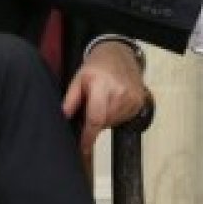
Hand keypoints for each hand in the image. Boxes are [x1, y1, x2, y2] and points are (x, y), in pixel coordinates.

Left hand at [63, 39, 148, 163]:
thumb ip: (70, 100)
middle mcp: (120, 93)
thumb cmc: (98, 66)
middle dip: (94, 121)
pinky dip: (115, 115)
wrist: (120, 54)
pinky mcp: (139, 102)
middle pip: (103, 122)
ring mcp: (132, 98)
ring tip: (103, 101)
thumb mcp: (78, 79)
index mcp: (102, 86)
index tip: (82, 148)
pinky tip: (113, 102)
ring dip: (105, 118)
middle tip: (91, 106)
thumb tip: (63, 119)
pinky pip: (123, 118)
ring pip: (113, 122)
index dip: (88, 137)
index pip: (95, 118)